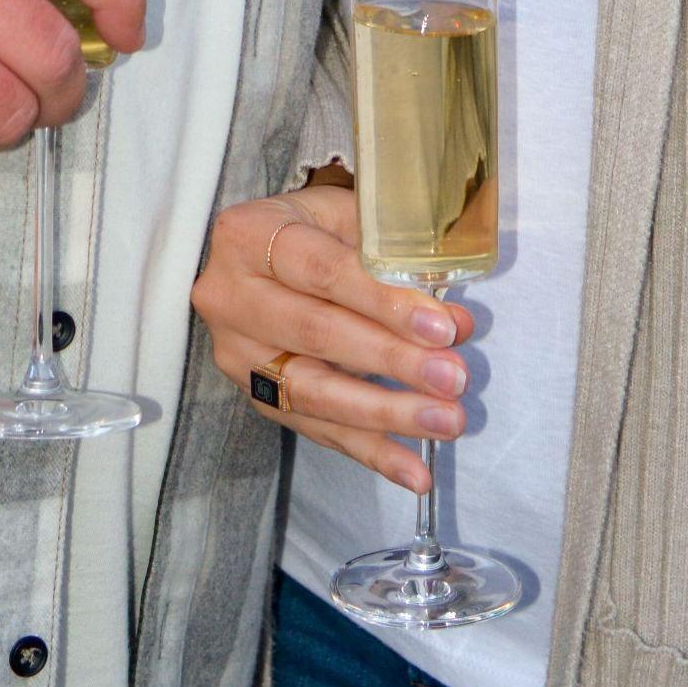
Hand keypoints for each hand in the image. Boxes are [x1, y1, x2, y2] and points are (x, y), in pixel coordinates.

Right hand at [191, 179, 471, 495]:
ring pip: (315, 392)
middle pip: (318, 336)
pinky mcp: (255, 396)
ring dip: (387, 413)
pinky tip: (414, 470)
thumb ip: (393, 261)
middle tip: (453, 379)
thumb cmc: (307, 227)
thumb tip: (456, 323)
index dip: (383, 302)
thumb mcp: (340, 216)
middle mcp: (232, 298)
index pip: (323, 273)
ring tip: (446, 424)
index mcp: (249, 236)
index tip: (441, 328)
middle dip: (392, 362)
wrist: (246, 256)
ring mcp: (238, 355)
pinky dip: (370, 451)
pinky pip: (316, 429)